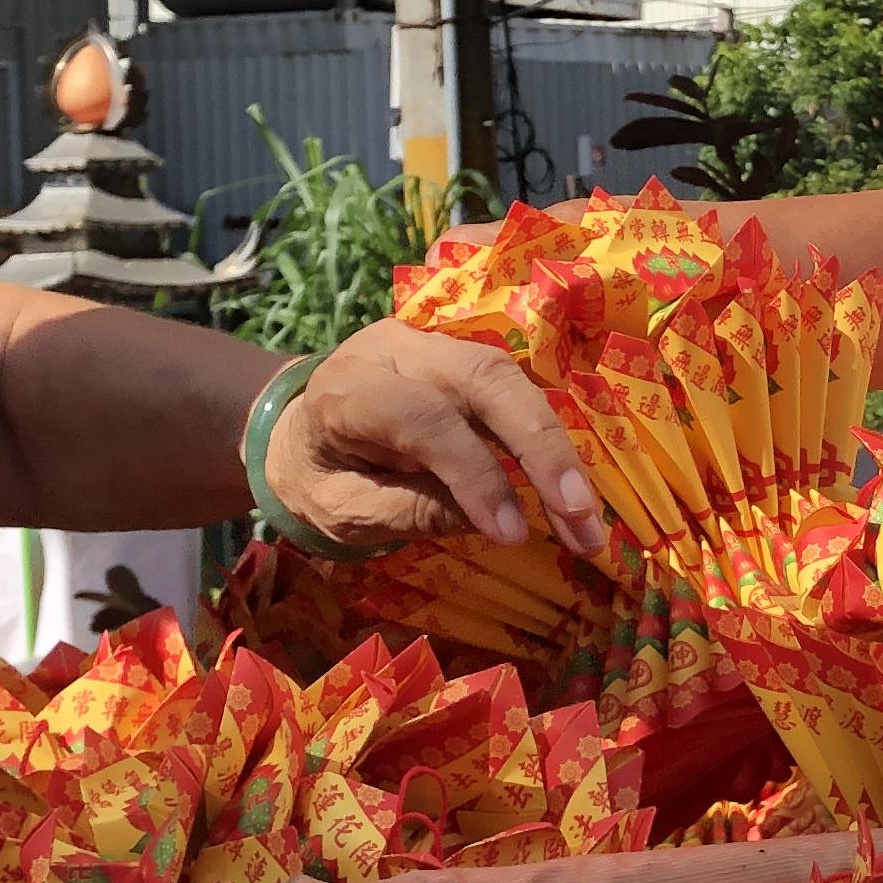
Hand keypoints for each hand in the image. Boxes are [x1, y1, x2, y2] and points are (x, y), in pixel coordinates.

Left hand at [267, 323, 611, 555]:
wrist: (296, 432)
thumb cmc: (316, 477)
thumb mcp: (341, 511)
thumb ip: (408, 511)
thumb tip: (496, 521)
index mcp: (350, 387)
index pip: (423, 416)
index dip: (474, 473)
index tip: (511, 535)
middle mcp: (398, 350)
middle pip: (486, 379)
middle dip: (541, 447)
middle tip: (580, 514)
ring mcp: (437, 347)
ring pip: (513, 381)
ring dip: (558, 451)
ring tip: (586, 520)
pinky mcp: (466, 360)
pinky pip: (518, 394)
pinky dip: (549, 444)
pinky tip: (573, 495)